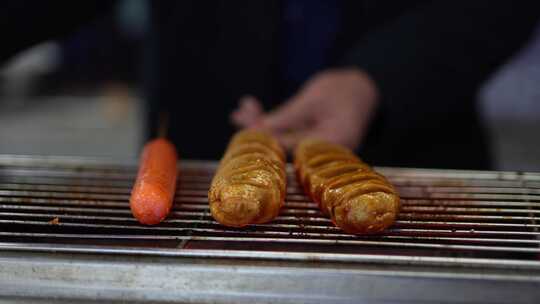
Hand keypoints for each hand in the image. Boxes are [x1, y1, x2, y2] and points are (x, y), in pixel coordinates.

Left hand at [231, 68, 378, 150]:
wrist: (367, 87)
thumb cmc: (346, 89)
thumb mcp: (315, 98)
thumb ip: (288, 116)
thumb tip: (258, 131)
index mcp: (331, 146)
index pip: (291, 148)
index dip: (265, 139)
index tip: (245, 129)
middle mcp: (323, 153)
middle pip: (284, 146)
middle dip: (259, 130)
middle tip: (239, 115)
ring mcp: (315, 148)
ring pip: (282, 139)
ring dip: (261, 124)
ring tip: (242, 109)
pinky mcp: (310, 141)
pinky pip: (287, 134)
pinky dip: (271, 122)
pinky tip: (252, 110)